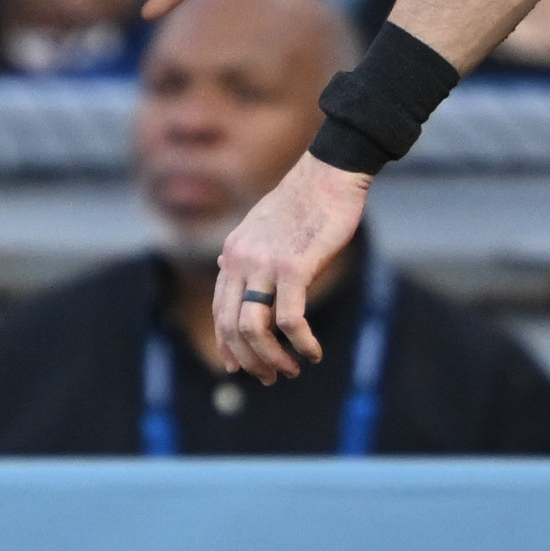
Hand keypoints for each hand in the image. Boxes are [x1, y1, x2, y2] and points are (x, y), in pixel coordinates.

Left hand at [213, 150, 370, 382]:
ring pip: (255, 329)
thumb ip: (243, 252)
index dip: (226, 344)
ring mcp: (265, 264)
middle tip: (270, 378)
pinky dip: (301, 344)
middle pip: (232, 327)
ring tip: (292, 370)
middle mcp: (241, 260)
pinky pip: (290, 320)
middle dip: (249, 360)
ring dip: (272, 359)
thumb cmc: (303, 200)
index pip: (219, 311)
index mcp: (233, 253)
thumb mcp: (261, 225)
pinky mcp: (294, 266)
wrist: (330, 173)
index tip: (239, 368)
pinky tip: (313, 353)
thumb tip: (223, 266)